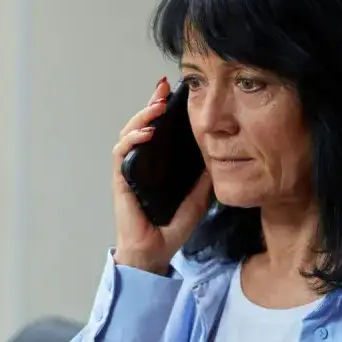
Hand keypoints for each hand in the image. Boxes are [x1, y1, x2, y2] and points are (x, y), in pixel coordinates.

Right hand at [112, 78, 212, 275]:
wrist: (155, 253)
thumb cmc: (170, 228)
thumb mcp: (197, 199)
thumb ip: (204, 181)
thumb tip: (219, 158)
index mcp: (155, 165)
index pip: (156, 130)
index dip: (161, 109)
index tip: (172, 91)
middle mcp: (140, 163)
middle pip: (141, 125)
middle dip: (151, 104)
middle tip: (163, 88)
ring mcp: (129, 171)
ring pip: (129, 133)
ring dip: (141, 116)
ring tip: (156, 106)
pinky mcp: (122, 181)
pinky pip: (122, 154)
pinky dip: (133, 140)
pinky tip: (147, 133)